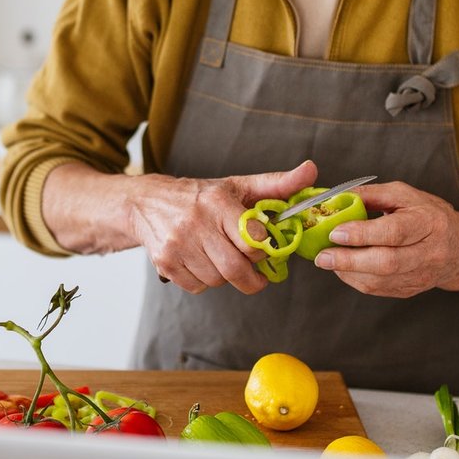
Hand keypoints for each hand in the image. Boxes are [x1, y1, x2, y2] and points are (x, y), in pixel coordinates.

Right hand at [127, 160, 317, 294]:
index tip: (264, 249)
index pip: (253, 240)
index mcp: (217, 202)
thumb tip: (311, 171)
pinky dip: (204, 282)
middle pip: (235, 268)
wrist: (147, 202)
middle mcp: (195, 223)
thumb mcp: (238, 186)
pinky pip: (197, 287)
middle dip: (251, 278)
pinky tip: (201, 262)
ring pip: (217, 280)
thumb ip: (277, 184)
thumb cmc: (200, 195)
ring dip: (225, 277)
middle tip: (255, 275)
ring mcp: (177, 245)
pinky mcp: (165, 262)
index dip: (263, 250)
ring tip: (221, 258)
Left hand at [311, 180, 458, 298]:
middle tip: (322, 256)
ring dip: (349, 272)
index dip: (363, 234)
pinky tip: (343, 268)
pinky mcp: (411, 290)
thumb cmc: (427, 214)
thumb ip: (371, 194)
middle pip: (387, 262)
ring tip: (327, 261)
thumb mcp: (404, 195)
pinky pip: (379, 289)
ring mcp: (421, 275)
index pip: (394, 232)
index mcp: (429, 223)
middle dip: (349, 260)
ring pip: (380, 280)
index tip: (336, 232)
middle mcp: (429, 252)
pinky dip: (356, 279)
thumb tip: (336, 197)